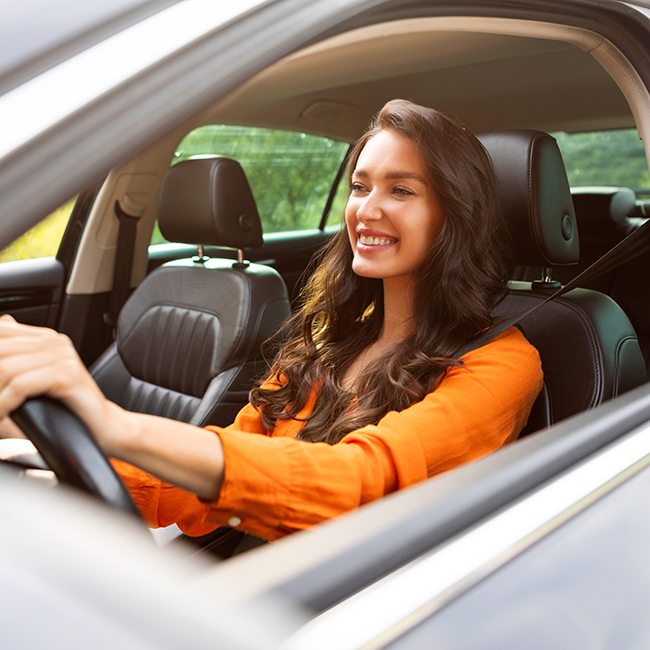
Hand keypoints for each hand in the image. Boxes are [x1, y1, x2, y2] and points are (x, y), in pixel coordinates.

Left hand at [0, 315, 114, 442]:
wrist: (105, 426)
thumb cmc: (70, 409)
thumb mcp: (35, 381)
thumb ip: (16, 359)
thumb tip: (2, 327)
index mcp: (46, 338)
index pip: (1, 332)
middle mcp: (55, 342)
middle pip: (0, 349)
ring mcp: (63, 356)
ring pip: (5, 368)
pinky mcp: (68, 375)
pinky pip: (20, 385)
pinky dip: (4, 403)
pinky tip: (3, 415)